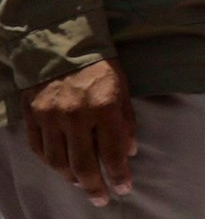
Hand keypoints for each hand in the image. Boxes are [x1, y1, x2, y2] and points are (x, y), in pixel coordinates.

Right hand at [23, 60, 135, 207]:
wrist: (61, 47)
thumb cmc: (100, 67)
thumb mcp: (123, 89)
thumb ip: (126, 121)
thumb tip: (130, 152)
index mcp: (104, 107)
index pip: (112, 151)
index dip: (119, 174)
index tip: (125, 188)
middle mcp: (75, 116)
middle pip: (83, 164)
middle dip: (94, 186)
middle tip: (102, 199)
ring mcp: (50, 118)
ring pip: (58, 162)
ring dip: (72, 178)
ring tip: (83, 185)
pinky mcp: (32, 117)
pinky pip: (39, 149)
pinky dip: (51, 163)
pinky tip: (62, 168)